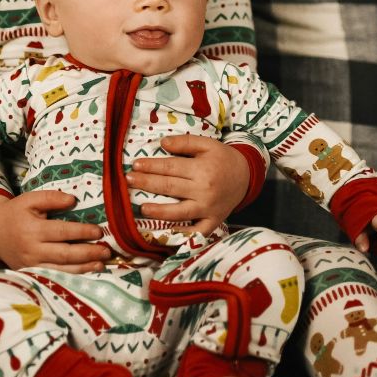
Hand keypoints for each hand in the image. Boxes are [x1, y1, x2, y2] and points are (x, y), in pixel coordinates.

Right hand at [0, 191, 111, 272]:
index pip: (62, 232)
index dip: (82, 232)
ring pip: (61, 269)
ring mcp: (30, 264)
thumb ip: (52, 198)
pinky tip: (86, 272)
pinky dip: (72, 276)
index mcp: (31, 229)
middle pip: (65, 254)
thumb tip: (74, 200)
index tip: (99, 231)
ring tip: (101, 263)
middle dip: (88, 253)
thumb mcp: (30, 199)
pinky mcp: (30, 273)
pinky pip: (54, 276)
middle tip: (106, 250)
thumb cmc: (15, 213)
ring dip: (84, 268)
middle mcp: (31, 250)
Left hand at [130, 133, 251, 238]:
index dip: (151, 166)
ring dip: (159, 211)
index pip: (170, 167)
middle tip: (129, 180)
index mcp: (202, 169)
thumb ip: (185, 142)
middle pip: (170, 187)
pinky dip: (182, 233)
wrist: (247, 176)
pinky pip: (196, 231)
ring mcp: (208, 209)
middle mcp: (204, 190)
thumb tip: (162, 143)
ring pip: (179, 212)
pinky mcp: (213, 222)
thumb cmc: (223, 158)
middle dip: (147, 183)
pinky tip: (166, 232)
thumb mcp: (207, 144)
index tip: (135, 165)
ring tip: (142, 208)